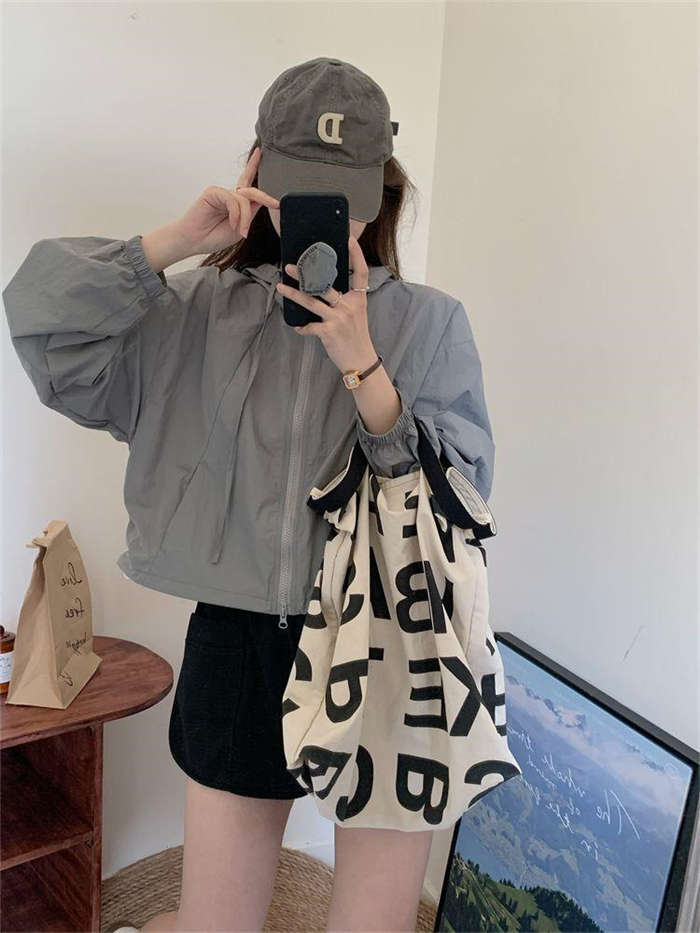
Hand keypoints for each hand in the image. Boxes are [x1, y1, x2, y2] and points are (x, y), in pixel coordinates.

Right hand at [174, 147, 279, 253]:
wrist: (194, 241)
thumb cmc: (214, 236)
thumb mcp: (240, 228)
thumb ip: (249, 213)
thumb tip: (259, 200)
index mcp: (236, 203)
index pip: (248, 183)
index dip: (253, 166)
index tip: (260, 152)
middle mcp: (230, 196)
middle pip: (252, 191)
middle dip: (266, 198)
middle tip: (276, 204)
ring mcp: (222, 193)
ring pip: (244, 200)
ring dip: (245, 217)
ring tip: (241, 231)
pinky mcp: (213, 192)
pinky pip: (232, 200)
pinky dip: (235, 214)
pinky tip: (232, 223)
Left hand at [276, 235, 377, 375]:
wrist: (361, 361)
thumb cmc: (357, 337)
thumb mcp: (357, 315)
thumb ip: (345, 301)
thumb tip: (325, 288)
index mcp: (359, 299)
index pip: (361, 272)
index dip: (356, 255)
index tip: (349, 239)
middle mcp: (350, 306)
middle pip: (326, 284)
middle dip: (306, 274)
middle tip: (291, 265)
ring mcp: (339, 318)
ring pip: (312, 302)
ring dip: (294, 294)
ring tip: (281, 287)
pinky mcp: (329, 332)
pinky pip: (310, 326)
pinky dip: (302, 327)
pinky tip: (298, 327)